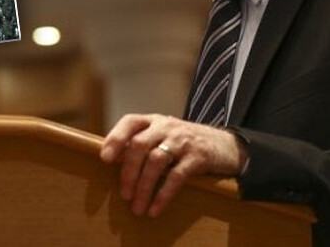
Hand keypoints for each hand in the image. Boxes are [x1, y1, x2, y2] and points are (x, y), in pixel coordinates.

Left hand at [99, 113, 246, 217]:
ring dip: (143, 187)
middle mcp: (166, 127)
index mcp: (154, 121)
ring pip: (156, 162)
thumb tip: (111, 162)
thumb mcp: (163, 135)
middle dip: (128, 171)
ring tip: (137, 207)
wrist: (225, 145)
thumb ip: (141, 143)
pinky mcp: (198, 157)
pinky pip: (177, 177)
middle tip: (124, 194)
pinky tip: (155, 208)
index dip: (115, 138)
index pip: (130, 122)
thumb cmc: (184, 143)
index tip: (105, 159)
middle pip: (140, 145)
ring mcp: (183, 141)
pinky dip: (163, 194)